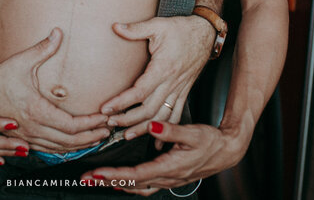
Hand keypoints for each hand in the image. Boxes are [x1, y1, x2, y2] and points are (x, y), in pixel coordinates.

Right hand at [0, 28, 110, 151]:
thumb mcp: (22, 61)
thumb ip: (43, 48)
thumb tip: (58, 32)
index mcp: (36, 111)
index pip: (72, 125)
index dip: (91, 123)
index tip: (104, 117)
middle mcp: (33, 128)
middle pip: (70, 141)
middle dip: (92, 136)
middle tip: (108, 130)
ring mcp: (27, 137)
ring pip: (60, 149)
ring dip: (81, 145)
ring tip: (97, 138)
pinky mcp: (23, 139)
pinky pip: (48, 150)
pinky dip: (65, 149)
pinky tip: (74, 144)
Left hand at [81, 120, 246, 195]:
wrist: (227, 150)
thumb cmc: (212, 141)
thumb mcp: (194, 132)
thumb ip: (172, 130)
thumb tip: (153, 125)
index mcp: (170, 167)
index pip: (136, 174)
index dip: (114, 174)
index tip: (97, 173)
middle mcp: (167, 177)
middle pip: (131, 184)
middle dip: (107, 181)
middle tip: (86, 178)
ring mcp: (168, 180)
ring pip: (137, 187)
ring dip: (115, 184)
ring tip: (97, 181)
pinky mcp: (169, 177)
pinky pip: (145, 186)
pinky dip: (130, 184)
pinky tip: (121, 182)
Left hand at [100, 16, 213, 143]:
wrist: (206, 33)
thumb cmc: (182, 29)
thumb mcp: (158, 25)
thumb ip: (136, 29)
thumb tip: (115, 26)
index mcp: (163, 68)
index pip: (139, 91)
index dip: (122, 102)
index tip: (106, 108)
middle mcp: (172, 82)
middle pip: (148, 109)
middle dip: (128, 119)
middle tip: (110, 124)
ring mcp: (179, 89)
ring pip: (161, 116)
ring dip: (144, 128)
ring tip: (127, 135)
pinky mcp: (184, 91)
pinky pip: (175, 115)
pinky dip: (166, 129)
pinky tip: (158, 141)